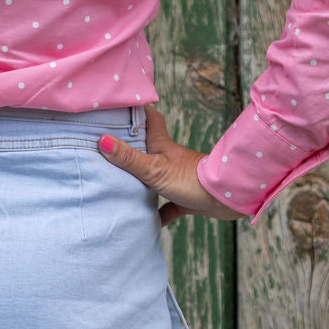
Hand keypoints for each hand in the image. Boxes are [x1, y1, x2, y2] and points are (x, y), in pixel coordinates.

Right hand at [97, 104, 245, 227]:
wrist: (226, 198)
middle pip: (148, 147)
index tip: (120, 107)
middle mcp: (169, 158)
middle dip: (131, 146)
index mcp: (161, 145)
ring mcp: (178, 177)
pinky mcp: (187, 196)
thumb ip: (128, 158)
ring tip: (121, 185)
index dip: (137, 110)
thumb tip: (102, 141)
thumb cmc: (191, 179)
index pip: (149, 118)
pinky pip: (170, 205)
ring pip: (156, 176)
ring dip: (143, 180)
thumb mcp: (153, 168)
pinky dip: (161, 212)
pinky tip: (150, 222)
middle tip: (109, 146)